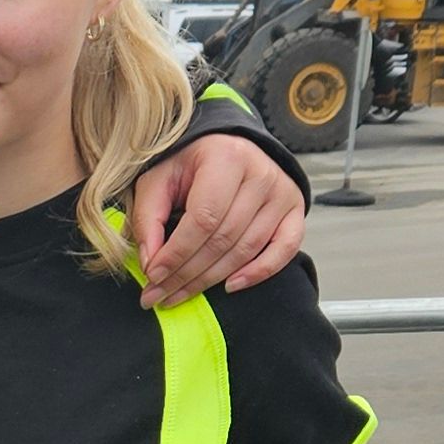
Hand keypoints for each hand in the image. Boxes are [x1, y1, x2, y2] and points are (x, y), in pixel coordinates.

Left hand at [127, 134, 307, 306]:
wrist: (227, 147)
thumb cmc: (190, 165)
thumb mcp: (158, 180)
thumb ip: (149, 218)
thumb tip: (152, 264)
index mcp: (226, 158)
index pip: (203, 218)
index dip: (177, 253)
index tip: (153, 276)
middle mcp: (260, 174)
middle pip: (223, 239)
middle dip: (187, 274)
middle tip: (159, 295)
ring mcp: (282, 193)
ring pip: (246, 249)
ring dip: (211, 280)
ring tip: (180, 295)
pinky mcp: (294, 210)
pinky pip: (285, 249)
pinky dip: (259, 272)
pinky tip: (230, 286)